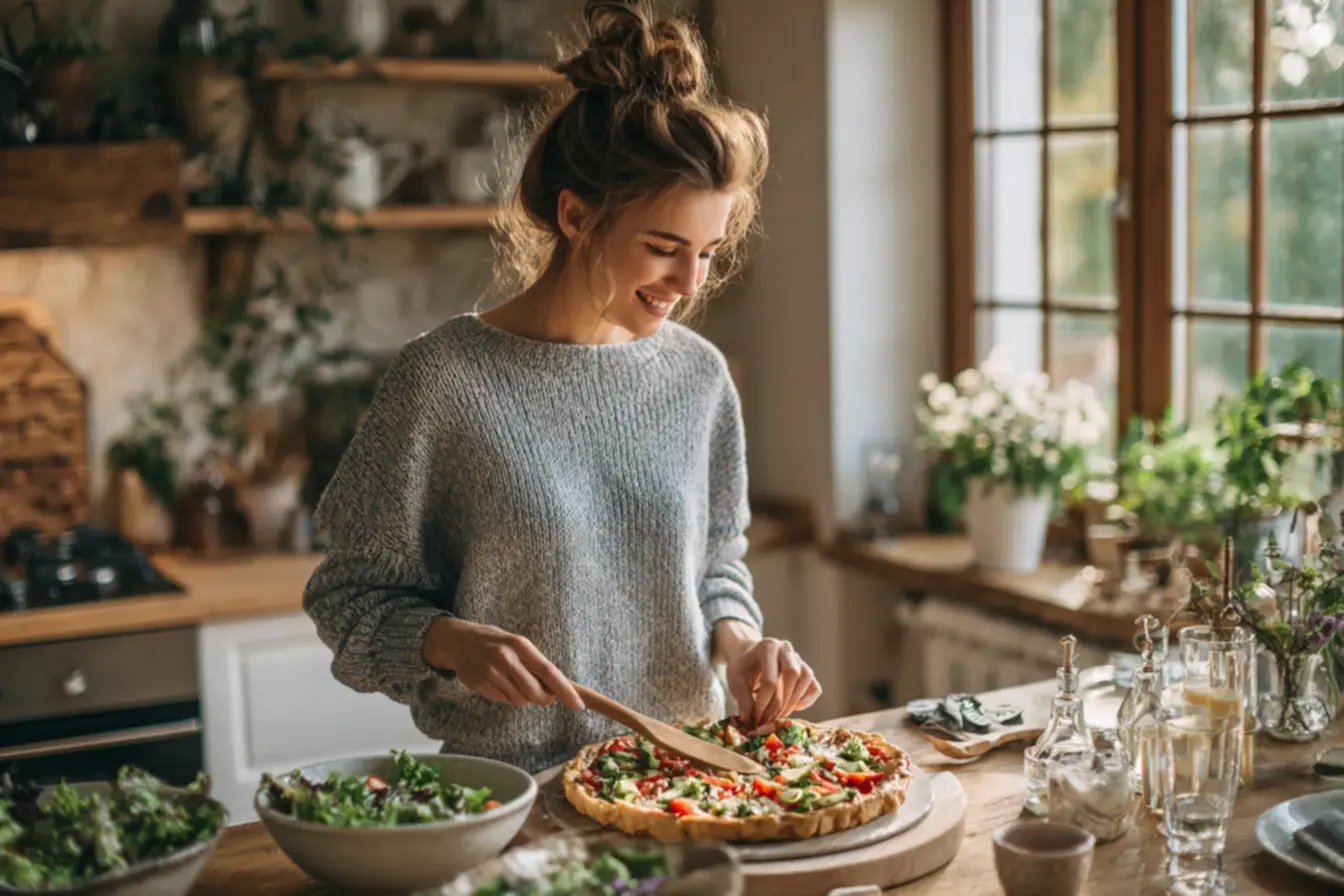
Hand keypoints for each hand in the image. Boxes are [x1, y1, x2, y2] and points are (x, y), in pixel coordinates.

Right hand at [422, 617, 584, 711]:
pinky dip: (506, 697)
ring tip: (512, 681)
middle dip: (542, 699)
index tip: (578, 705)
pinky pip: (503, 700)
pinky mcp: (479, 683)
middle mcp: (506, 658)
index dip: (565, 690)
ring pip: (519, 700)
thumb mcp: (516, 644)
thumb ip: (533, 664)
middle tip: (543, 696)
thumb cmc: (495, 643)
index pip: (548, 671)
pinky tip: (498, 682)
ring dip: (522, 697)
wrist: (458, 640)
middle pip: (534, 692)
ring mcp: (491, 672)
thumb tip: (554, 690)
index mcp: (521, 645)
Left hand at [717, 622, 821, 729]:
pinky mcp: (805, 669)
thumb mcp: (735, 681)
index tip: (755, 717)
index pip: (770, 679)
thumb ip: (743, 700)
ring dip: (793, 701)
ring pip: (806, 678)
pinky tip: (794, 708)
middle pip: (792, 674)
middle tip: (768, 719)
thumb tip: (750, 721)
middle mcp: (785, 648)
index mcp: (767, 647)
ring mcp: (798, 657)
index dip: (763, 703)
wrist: (747, 655)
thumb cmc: (742, 667)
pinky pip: (814, 686)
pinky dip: (807, 700)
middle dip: (780, 702)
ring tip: (778, 715)